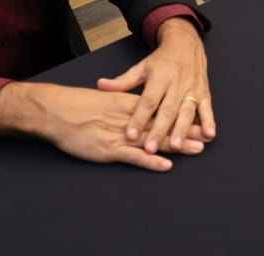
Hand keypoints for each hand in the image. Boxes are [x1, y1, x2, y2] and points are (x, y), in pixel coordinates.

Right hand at [0, 82, 205, 171]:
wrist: (55, 111)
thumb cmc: (76, 105)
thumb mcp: (103, 99)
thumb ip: (119, 102)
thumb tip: (133, 106)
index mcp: (126, 103)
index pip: (159, 109)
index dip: (179, 114)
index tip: (197, 118)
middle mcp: (128, 118)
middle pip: (163, 124)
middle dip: (186, 130)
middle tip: (207, 136)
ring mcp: (120, 134)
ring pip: (153, 140)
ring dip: (177, 145)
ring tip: (198, 149)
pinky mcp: (109, 149)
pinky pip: (134, 156)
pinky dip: (150, 161)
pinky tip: (166, 164)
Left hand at [98, 18, 215, 153]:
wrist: (186, 43)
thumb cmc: (162, 60)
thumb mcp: (141, 67)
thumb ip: (123, 81)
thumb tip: (101, 85)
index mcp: (159, 76)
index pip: (147, 100)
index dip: (139, 118)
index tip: (129, 134)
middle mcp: (177, 83)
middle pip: (167, 110)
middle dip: (159, 130)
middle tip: (150, 148)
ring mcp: (192, 88)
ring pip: (187, 111)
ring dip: (183, 130)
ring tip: (177, 146)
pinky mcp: (204, 92)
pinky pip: (207, 108)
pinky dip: (209, 122)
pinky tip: (209, 135)